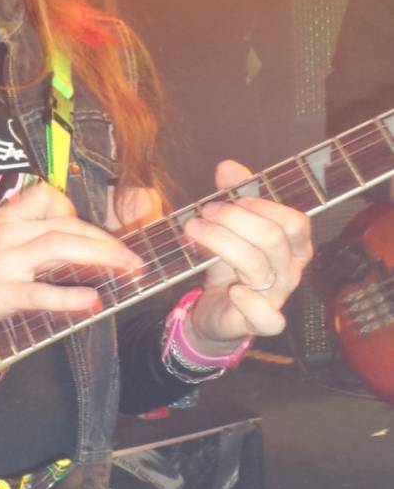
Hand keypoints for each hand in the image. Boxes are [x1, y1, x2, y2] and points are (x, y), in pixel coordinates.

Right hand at [0, 179, 142, 338]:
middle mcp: (10, 234)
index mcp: (7, 220)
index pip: (52, 200)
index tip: (102, 236)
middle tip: (136, 259)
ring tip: (129, 272)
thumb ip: (23, 239)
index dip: (82, 216)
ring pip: (61, 247)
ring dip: (103, 257)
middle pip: (69, 225)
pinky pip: (40, 292)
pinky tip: (92, 302)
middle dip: (109, 241)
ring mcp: (5, 263)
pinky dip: (69, 297)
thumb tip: (64, 248)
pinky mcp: (0, 293)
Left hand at [182, 160, 312, 351]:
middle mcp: (291, 270)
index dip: (261, 206)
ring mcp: (279, 297)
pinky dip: (251, 302)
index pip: (294, 221)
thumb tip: (228, 167)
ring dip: (221, 243)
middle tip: (203, 212)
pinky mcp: (262, 321)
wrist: (218, 306)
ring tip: (194, 230)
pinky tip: (233, 289)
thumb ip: (236, 194)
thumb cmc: (232, 262)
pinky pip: (268, 317)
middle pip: (273, 238)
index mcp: (294, 244)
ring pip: (257, 266)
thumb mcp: (233, 225)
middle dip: (234, 220)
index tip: (229, 199)